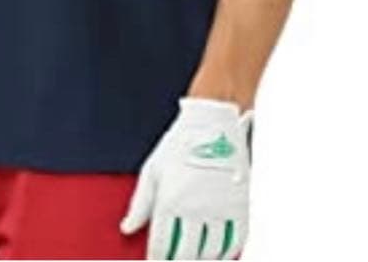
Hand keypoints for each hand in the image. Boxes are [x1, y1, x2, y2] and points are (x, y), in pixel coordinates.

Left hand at [120, 97, 253, 259]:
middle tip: (173, 261)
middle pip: (186, 255)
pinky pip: (234, 243)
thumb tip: (127, 229)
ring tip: (193, 258)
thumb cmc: (180, 142)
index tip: (154, 261)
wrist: (215, 120)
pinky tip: (216, 254)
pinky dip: (225, 254)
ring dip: (201, 261)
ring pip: (211, 254)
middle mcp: (195, 207)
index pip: (161, 246)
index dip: (156, 259)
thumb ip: (139, 203)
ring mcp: (220, 208)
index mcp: (170, 199)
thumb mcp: (153, 169)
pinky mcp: (240, 205)